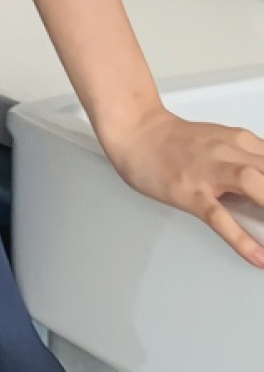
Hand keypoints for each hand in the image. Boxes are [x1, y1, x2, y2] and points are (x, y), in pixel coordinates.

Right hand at [104, 108, 263, 267]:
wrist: (135, 130)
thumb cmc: (175, 141)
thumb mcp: (220, 142)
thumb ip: (250, 161)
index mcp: (240, 142)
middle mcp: (228, 153)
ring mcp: (207, 172)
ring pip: (252, 184)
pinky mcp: (188, 191)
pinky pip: (218, 216)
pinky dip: (241, 238)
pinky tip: (258, 255)